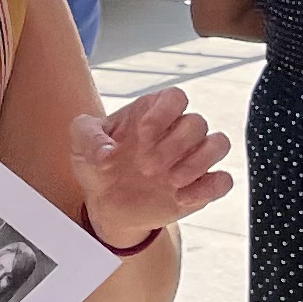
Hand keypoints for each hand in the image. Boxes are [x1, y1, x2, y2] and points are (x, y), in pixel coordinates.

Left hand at [72, 85, 233, 247]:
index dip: (164, 112)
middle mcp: (176, 133)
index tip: (143, 133)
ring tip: (169, 181)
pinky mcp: (200, 187)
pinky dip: (208, 188)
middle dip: (174, 145)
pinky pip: (223, 180)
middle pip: (198, 122)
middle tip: (146, 167)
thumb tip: (105, 151)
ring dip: (197, 163)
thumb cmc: (99, 166)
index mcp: (152, 113)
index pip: (176, 96)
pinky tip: (181, 198)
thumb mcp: (80, 144)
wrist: (108, 205)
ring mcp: (192, 159)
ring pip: (219, 144)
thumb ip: (86, 134)